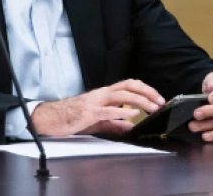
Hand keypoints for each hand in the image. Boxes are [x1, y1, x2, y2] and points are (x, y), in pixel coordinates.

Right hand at [31, 79, 164, 136]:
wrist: (51, 118)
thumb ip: (115, 123)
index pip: (129, 85)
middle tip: (161, 100)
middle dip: (147, 91)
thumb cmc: (72, 117)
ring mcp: (96, 102)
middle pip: (128, 85)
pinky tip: (133, 114)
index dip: (145, 89)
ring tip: (152, 107)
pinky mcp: (89, 112)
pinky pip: (108, 110)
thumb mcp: (98, 121)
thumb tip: (131, 127)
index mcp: (105, 94)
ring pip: (121, 94)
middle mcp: (102, 94)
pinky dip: (122, 111)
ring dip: (140, 100)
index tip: (158, 98)